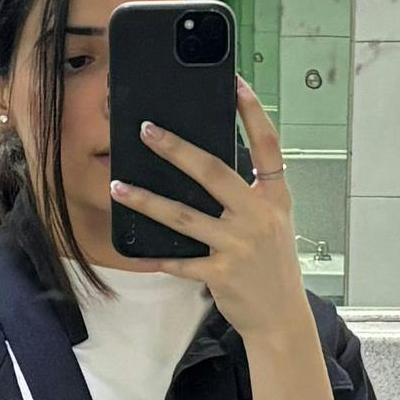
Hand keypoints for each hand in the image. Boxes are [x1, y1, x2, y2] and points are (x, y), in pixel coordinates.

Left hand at [120, 81, 309, 344]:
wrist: (281, 317)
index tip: (236, 82)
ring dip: (146, 199)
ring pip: (183, 216)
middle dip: (176, 148)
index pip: (268, 145)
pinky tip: (132, 247)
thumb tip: (203, 166)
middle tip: (146, 129)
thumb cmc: (272, 266)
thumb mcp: (273, 223)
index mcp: (276, 198)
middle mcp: (259, 217)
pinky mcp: (221, 274)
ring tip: (118, 185)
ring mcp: (239, 246)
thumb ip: (249, 194)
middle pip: (214, 172)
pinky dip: (154, 255)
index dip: (253, 112)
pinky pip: (179, 260)